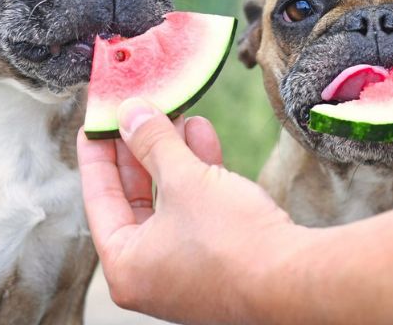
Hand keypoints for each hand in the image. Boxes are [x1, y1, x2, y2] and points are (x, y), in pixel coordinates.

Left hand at [77, 98, 292, 324]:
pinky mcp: (217, 261)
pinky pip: (196, 210)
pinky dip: (198, 176)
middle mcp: (150, 274)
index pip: (99, 198)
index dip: (97, 154)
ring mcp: (185, 270)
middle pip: (134, 198)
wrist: (296, 280)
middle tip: (136, 113)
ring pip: (169, 201)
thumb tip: (130, 113)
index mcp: (125, 265)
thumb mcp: (184, 179)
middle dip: (142, 150)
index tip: (96, 123)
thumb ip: (152, 142)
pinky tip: (203, 137)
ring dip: (174, 156)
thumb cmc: (232, 242)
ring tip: (177, 114)